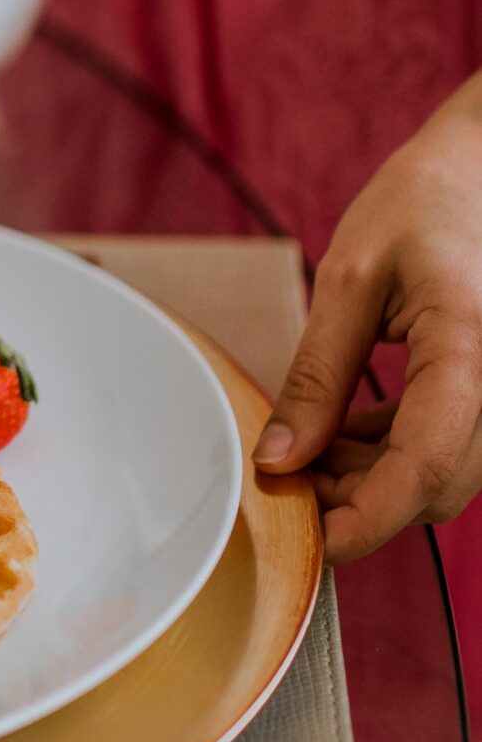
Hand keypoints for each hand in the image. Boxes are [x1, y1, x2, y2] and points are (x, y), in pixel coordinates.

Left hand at [254, 89, 481, 560]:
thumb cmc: (426, 200)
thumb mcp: (353, 277)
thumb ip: (318, 374)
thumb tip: (279, 460)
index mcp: (471, 348)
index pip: (426, 467)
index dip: (369, 520)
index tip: (313, 542)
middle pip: (439, 486)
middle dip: (362, 500)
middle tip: (288, 476)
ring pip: (448, 477)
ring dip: (378, 479)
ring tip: (310, 446)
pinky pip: (454, 447)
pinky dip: (400, 453)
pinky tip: (349, 429)